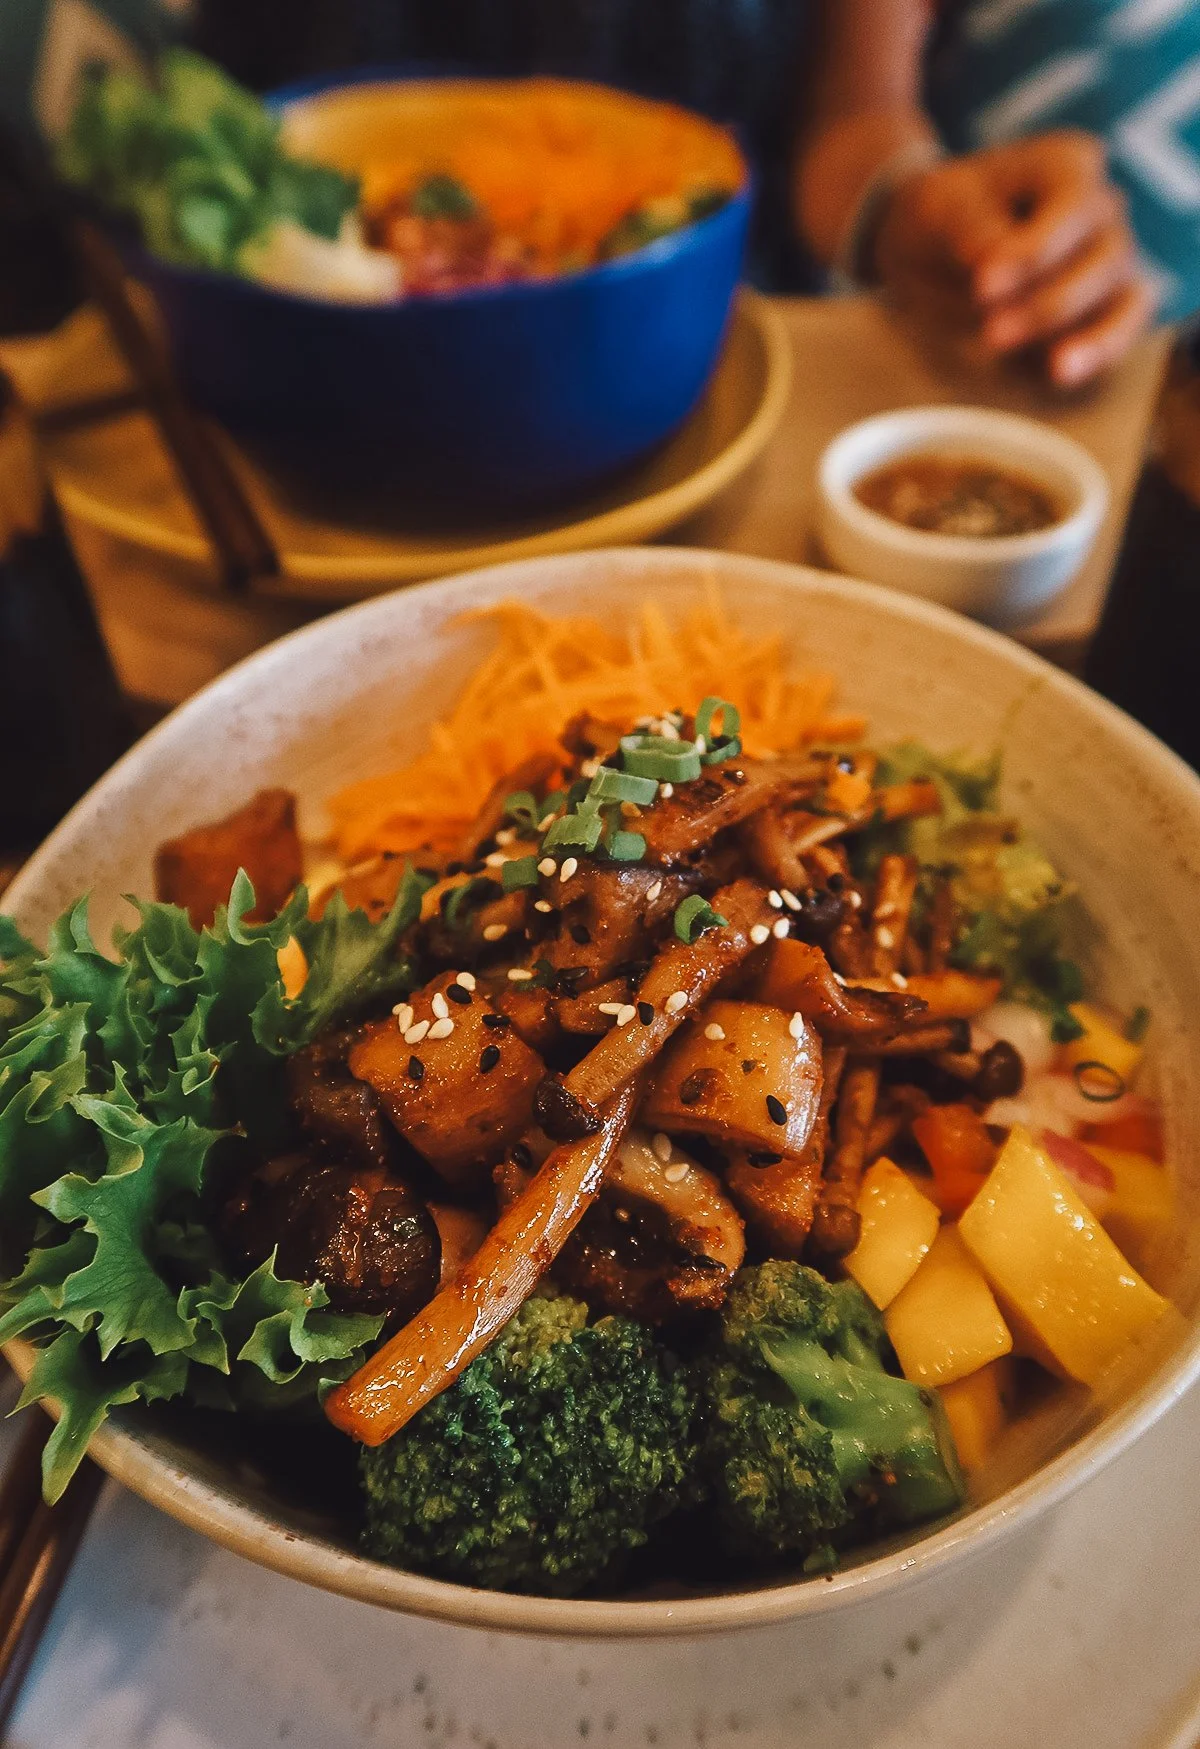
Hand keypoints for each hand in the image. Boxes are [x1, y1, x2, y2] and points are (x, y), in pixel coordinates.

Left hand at [873, 131, 1156, 386]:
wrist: (933, 245)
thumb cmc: (942, 216)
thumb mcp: (940, 209)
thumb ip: (969, 230)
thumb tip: (993, 261)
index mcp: (1067, 166)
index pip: (1070, 208)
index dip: (1032, 252)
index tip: (982, 286)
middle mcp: (1102, 209)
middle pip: (1104, 257)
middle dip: (1049, 303)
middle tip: (992, 333)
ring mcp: (1112, 259)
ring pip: (1124, 297)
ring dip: (1083, 336)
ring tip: (1049, 367)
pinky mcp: (1109, 305)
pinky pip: (1123, 328)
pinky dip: (1100, 351)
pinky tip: (1063, 373)